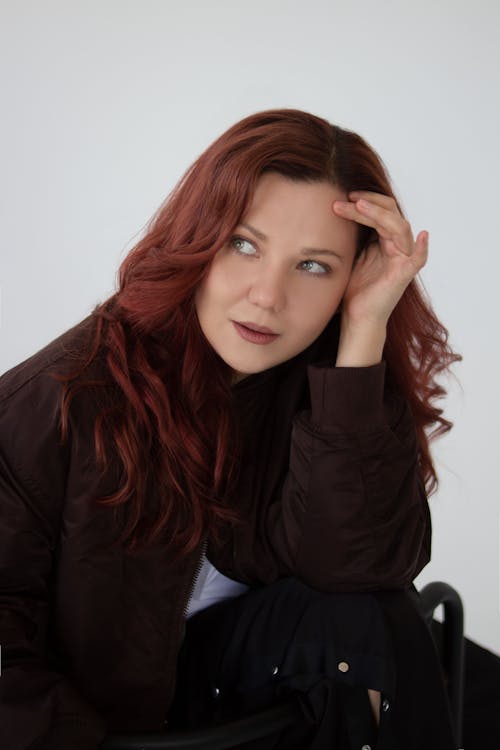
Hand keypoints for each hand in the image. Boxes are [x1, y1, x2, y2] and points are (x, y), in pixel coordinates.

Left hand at [333, 191, 427, 327]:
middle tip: (347, 199)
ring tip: (358, 206)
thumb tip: (340, 209)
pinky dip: (422, 248)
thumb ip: (354, 235)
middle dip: (368, 203)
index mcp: (385, 241)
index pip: (381, 212)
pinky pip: (418, 259)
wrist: (356, 316)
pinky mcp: (404, 274)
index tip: (343, 199)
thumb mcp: (351, 254)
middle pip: (391, 213)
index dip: (365, 202)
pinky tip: (423, 236)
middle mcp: (397, 246)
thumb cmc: (354, 289)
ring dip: (378, 213)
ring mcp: (403, 259)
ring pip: (399, 227)